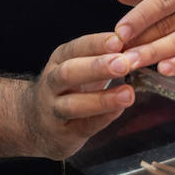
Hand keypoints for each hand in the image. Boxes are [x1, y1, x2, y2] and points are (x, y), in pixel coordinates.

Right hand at [21, 31, 136, 160]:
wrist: (36, 122)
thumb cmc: (70, 88)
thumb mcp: (80, 65)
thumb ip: (104, 57)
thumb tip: (138, 45)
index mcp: (60, 59)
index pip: (76, 47)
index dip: (97, 43)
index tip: (119, 40)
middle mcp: (52, 82)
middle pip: (69, 72)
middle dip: (97, 67)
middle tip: (123, 63)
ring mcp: (54, 109)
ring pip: (73, 104)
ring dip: (102, 99)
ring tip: (127, 94)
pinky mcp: (62, 133)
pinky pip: (83, 126)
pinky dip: (103, 118)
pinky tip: (119, 110)